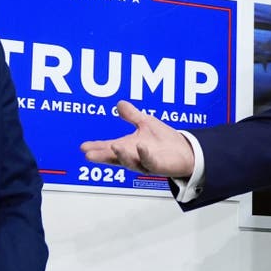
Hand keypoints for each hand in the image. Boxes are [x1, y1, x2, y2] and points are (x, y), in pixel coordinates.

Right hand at [80, 100, 194, 176]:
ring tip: (113, 147)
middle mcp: (134, 157)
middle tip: (89, 155)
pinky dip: (145, 155)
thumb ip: (132, 115)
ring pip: (130, 162)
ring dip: (121, 155)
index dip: (96, 148)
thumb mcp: (145, 123)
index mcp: (128, 147)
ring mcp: (145, 162)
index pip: (109, 148)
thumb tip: (119, 104)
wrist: (186, 151)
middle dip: (102, 156)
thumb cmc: (165, 141)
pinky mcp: (158, 166)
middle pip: (115, 158)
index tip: (83, 147)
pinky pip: (150, 162)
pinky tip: (141, 147)